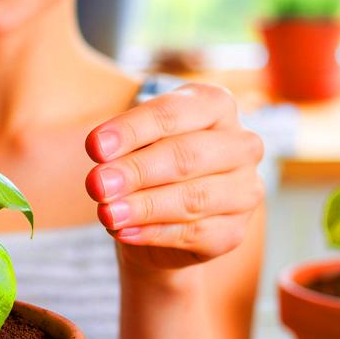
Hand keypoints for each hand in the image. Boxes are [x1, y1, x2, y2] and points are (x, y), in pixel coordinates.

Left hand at [85, 84, 264, 269]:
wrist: (161, 216)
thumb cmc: (148, 161)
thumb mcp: (135, 143)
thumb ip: (123, 147)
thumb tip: (103, 160)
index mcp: (217, 105)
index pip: (172, 114)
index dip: (132, 130)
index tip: (94, 147)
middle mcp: (242, 144)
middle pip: (186, 156)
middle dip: (137, 171)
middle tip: (96, 184)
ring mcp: (245, 189)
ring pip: (193, 198)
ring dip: (144, 206)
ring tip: (107, 213)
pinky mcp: (235, 230)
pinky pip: (195, 233)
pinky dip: (155, 233)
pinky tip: (124, 231)